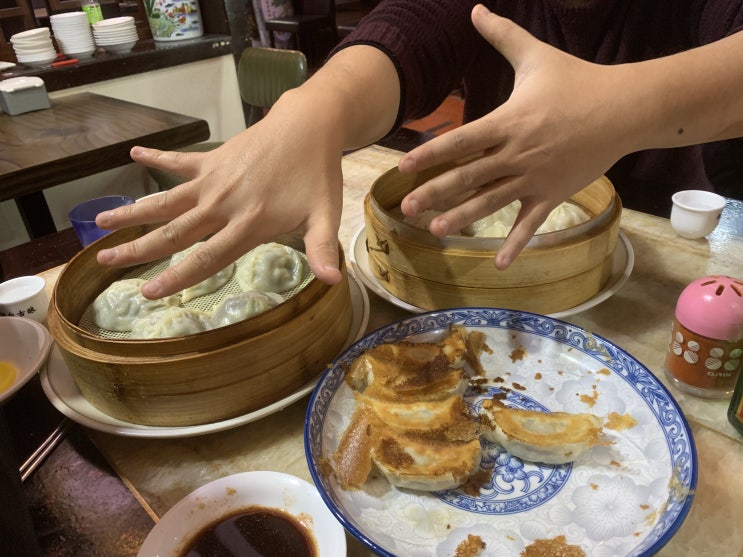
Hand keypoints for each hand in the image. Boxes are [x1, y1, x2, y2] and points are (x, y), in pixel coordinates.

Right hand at [95, 101, 344, 299]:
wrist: (308, 126)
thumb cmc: (317, 176)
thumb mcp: (324, 216)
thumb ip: (321, 249)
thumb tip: (333, 282)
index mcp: (247, 224)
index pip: (206, 258)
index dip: (176, 277)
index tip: (147, 292)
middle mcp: (222, 204)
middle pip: (173, 232)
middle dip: (137, 249)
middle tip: (104, 260)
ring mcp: (213, 180)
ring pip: (165, 199)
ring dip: (132, 209)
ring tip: (99, 218)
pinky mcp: (212, 159)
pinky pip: (179, 161)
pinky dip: (158, 157)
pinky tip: (134, 152)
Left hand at [398, 4, 631, 269]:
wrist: (624, 108)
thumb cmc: (578, 81)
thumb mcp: (536, 56)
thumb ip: (501, 35)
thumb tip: (475, 8)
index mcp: (507, 121)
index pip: (459, 141)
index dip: (429, 155)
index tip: (402, 169)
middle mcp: (516, 153)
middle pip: (468, 176)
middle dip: (435, 193)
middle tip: (406, 209)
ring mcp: (535, 177)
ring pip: (492, 202)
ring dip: (463, 218)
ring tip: (437, 231)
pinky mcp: (553, 194)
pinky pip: (531, 223)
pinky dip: (517, 244)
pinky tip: (499, 265)